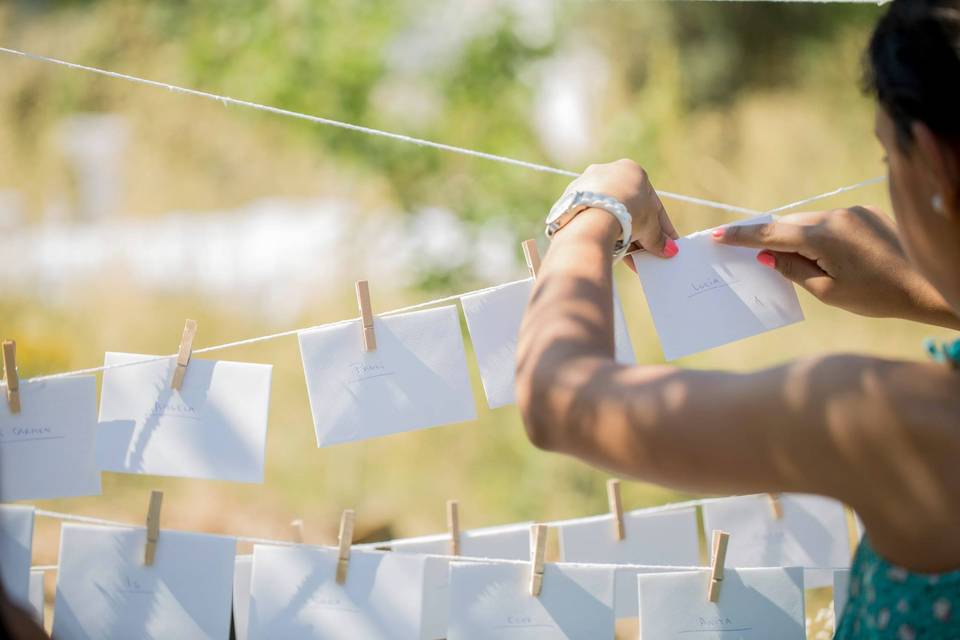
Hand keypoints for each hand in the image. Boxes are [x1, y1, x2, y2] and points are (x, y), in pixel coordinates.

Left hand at [562, 159, 678, 257]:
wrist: (590, 217)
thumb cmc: (626, 214)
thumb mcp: (649, 227)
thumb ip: (659, 238)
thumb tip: (668, 250)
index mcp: (631, 169)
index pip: (652, 202)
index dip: (663, 225)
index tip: (668, 242)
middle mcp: (607, 172)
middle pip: (629, 209)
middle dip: (641, 233)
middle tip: (649, 253)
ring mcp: (586, 186)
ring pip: (609, 215)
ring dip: (622, 236)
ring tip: (631, 258)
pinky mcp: (570, 202)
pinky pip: (592, 221)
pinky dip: (603, 235)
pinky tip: (610, 251)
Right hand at [714, 206, 958, 327]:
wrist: (929, 286)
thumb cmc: (878, 296)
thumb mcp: (828, 292)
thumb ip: (793, 270)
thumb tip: (766, 256)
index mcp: (823, 236)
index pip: (770, 232)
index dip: (741, 236)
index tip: (717, 236)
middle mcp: (836, 215)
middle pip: (788, 223)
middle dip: (770, 237)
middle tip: (751, 254)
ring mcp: (853, 211)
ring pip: (809, 221)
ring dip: (797, 237)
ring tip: (801, 264)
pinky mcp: (867, 212)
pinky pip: (830, 221)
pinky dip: (819, 235)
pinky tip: (828, 257)